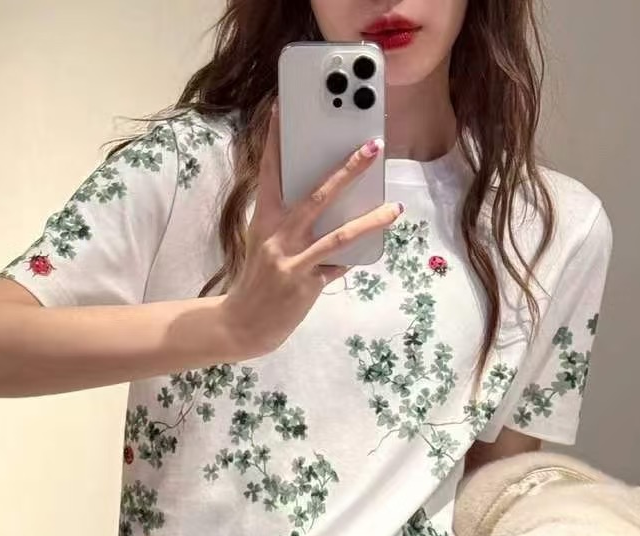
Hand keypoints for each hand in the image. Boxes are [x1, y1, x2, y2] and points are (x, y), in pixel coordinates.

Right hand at [221, 100, 400, 359]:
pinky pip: (338, 266)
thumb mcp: (266, 244)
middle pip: (317, 195)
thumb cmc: (259, 280)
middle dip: (348, 170)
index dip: (275, 139)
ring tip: (395, 208)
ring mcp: (292, 260)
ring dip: (370, 220)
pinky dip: (355, 256)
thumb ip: (290, 221)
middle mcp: (278, 236)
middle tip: (372, 147)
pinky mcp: (305, 284)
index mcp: (265, 219)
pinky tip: (373, 248)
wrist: (244, 324)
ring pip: (337, 234)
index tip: (281, 107)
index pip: (270, 171)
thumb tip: (331, 201)